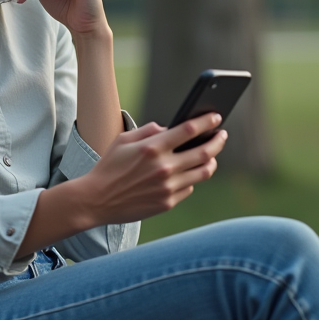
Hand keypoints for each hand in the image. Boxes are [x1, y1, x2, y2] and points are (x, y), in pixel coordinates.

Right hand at [76, 113, 226, 225]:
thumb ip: (149, 130)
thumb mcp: (124, 140)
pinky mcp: (167, 203)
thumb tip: (170, 128)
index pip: (189, 130)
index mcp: (153, 148)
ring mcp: (168, 187)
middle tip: (222, 135)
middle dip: (218, 141)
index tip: (216, 117)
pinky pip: (189, 188)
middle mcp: (164, 167)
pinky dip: (191, 178)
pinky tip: (188, 173)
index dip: (207, 122)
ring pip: (203, 172)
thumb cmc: (109, 167)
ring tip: (211, 155)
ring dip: (211, 161)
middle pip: (204, 152)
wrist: (96, 200)